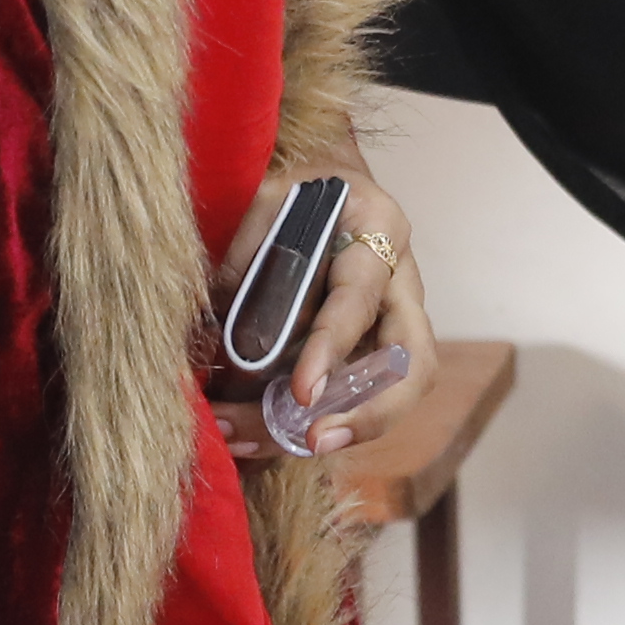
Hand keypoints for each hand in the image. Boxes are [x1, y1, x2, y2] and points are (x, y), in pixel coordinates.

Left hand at [246, 152, 432, 459]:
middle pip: (411, 365)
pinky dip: (308, 425)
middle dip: (369, 414)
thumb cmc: (298, 186)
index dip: (333, 349)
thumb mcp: (268, 194)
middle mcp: (402, 285)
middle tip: (313, 441)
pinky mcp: (374, 354)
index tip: (302, 391)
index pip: (361, 301)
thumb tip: (213, 326)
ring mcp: (395, 324)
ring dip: (328, 429)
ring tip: (252, 442)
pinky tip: (252, 437)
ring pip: (390, 394)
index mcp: (381, 232)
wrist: (325, 183)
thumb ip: (249, 250)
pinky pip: (356, 399)